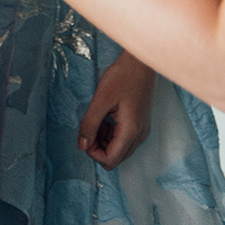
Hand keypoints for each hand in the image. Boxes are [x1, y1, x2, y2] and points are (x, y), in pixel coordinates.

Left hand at [80, 51, 155, 168]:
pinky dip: (111, 134)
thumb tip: (81, 146)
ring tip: (98, 119)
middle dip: (98, 147)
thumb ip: (89, 124)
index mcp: (131, 131)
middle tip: (90, 126)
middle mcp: (140, 136)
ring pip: (119, 150)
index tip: (85, 134)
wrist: (140, 64)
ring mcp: (142, 131)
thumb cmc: (121, 77)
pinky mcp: (140, 125)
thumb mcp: (100, 100)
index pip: (110, 160)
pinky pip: (124, 139)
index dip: (93, 152)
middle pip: (115, 158)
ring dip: (104, 140)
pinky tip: (105, 118)